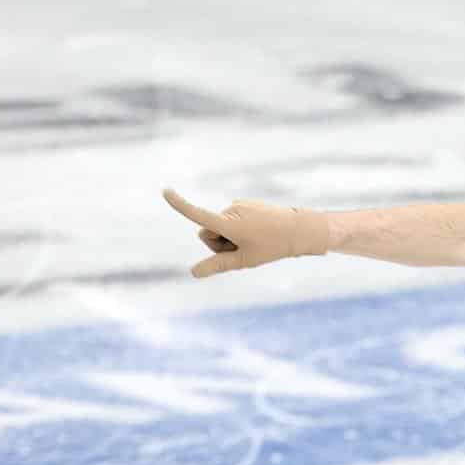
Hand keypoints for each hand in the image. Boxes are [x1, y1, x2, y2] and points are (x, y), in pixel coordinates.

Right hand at [162, 188, 330, 277]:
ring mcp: (239, 204)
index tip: (165, 191)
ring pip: (220, 225)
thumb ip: (216, 265)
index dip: (180, 205)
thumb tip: (193, 273)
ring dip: (230, 236)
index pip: (198, 214)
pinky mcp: (246, 203)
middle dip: (218, 242)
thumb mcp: (243, 260)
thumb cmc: (272, 247)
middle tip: (243, 249)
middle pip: (208, 231)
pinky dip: (239, 227)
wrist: (299, 230)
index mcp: (229, 223)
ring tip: (255, 240)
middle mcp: (231, 209)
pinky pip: (232, 218)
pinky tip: (259, 232)